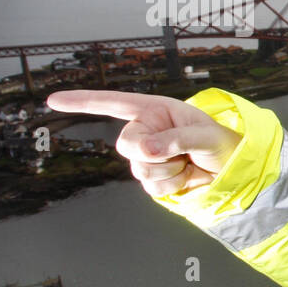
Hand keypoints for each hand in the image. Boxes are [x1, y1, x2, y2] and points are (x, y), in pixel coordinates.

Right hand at [46, 90, 242, 196]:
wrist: (234, 168)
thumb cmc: (222, 142)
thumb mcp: (205, 135)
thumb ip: (175, 140)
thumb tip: (144, 149)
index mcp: (155, 111)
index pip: (113, 103)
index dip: (83, 102)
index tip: (53, 100)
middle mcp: (147, 131)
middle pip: (126, 145)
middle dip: (153, 153)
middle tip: (181, 152)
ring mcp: (148, 156)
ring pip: (139, 170)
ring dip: (169, 171)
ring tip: (189, 162)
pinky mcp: (154, 178)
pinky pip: (151, 186)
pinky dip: (172, 185)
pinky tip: (186, 176)